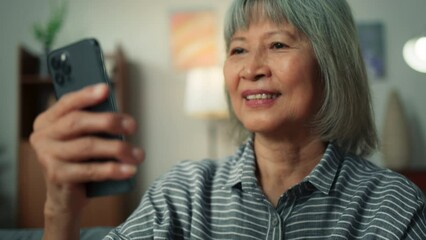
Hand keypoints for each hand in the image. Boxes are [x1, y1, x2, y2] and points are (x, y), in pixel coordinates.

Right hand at [30, 83, 143, 238]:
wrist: (66, 198)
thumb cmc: (79, 161)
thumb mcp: (84, 138)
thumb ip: (93, 125)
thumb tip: (119, 117)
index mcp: (48, 121)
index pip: (67, 103)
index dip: (86, 95)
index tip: (106, 89)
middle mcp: (43, 136)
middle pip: (77, 122)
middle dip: (108, 121)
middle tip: (132, 125)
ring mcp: (47, 157)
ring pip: (87, 146)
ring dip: (117, 148)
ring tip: (138, 154)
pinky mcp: (57, 176)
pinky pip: (89, 170)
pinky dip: (113, 169)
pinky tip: (129, 170)